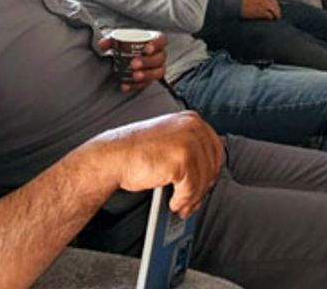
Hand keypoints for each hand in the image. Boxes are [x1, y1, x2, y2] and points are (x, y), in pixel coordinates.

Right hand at [96, 112, 222, 218]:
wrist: (111, 157)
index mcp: (191, 119)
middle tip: (192, 202)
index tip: (206, 185)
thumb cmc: (135, 153)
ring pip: (203, 179)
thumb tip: (205, 176)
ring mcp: (189, 141)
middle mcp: (193, 126)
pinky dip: (183, 200)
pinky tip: (173, 204)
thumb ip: (187, 150)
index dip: (211, 171)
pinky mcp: (182, 158)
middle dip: (203, 187)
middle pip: (212, 165)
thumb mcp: (167, 142)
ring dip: (193, 198)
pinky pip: (192, 188)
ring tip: (182, 207)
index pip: (215, 148)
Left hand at [98, 33, 167, 91]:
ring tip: (134, 75)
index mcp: (155, 41)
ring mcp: (156, 68)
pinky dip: (135, 85)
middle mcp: (159, 55)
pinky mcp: (150, 80)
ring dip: (146, 75)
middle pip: (159, 58)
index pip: (161, 40)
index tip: (146, 49)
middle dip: (147, 62)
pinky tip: (126, 85)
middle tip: (134, 63)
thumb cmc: (128, 45)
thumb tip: (102, 45)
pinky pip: (146, 84)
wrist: (126, 57)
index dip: (156, 44)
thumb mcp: (118, 39)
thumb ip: (110, 40)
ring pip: (157, 73)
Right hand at [240, 0, 280, 19]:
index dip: (276, 5)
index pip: (272, 0)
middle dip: (277, 10)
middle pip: (275, 5)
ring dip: (276, 14)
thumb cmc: (241, 2)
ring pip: (274, 10)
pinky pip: (269, 15)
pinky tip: (270, 19)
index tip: (276, 9)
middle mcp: (263, 0)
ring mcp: (262, 6)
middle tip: (277, 15)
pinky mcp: (260, 12)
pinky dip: (271, 17)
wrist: (236, 5)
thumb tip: (261, 3)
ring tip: (276, 18)